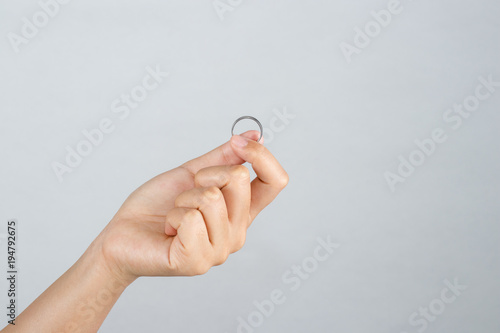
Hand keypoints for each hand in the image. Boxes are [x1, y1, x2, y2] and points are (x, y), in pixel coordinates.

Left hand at [96, 130, 287, 282]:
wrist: (123, 235)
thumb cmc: (157, 207)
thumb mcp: (192, 174)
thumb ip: (224, 157)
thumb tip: (254, 134)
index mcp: (240, 212)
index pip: (275, 181)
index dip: (261, 156)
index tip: (237, 142)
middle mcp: (237, 233)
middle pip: (238, 179)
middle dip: (204, 175)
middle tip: (186, 194)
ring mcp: (220, 250)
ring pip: (211, 198)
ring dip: (183, 199)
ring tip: (175, 215)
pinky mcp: (197, 261)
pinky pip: (191, 219)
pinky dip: (173, 217)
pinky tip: (169, 231)